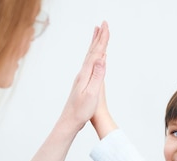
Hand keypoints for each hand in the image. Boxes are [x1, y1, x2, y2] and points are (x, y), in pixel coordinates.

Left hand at [58, 21, 109, 135]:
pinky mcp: (83, 83)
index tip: (106, 27)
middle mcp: (82, 73)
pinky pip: (91, 65)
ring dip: (95, 44)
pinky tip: (97, 57)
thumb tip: (102, 59)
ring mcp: (82, 77)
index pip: (96, 53)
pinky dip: (95, 56)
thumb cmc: (81, 110)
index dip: (102, 40)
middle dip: (99, 37)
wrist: (69, 120)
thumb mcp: (91, 94)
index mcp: (85, 74)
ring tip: (98, 34)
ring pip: (90, 56)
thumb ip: (97, 76)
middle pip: (92, 51)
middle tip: (103, 24)